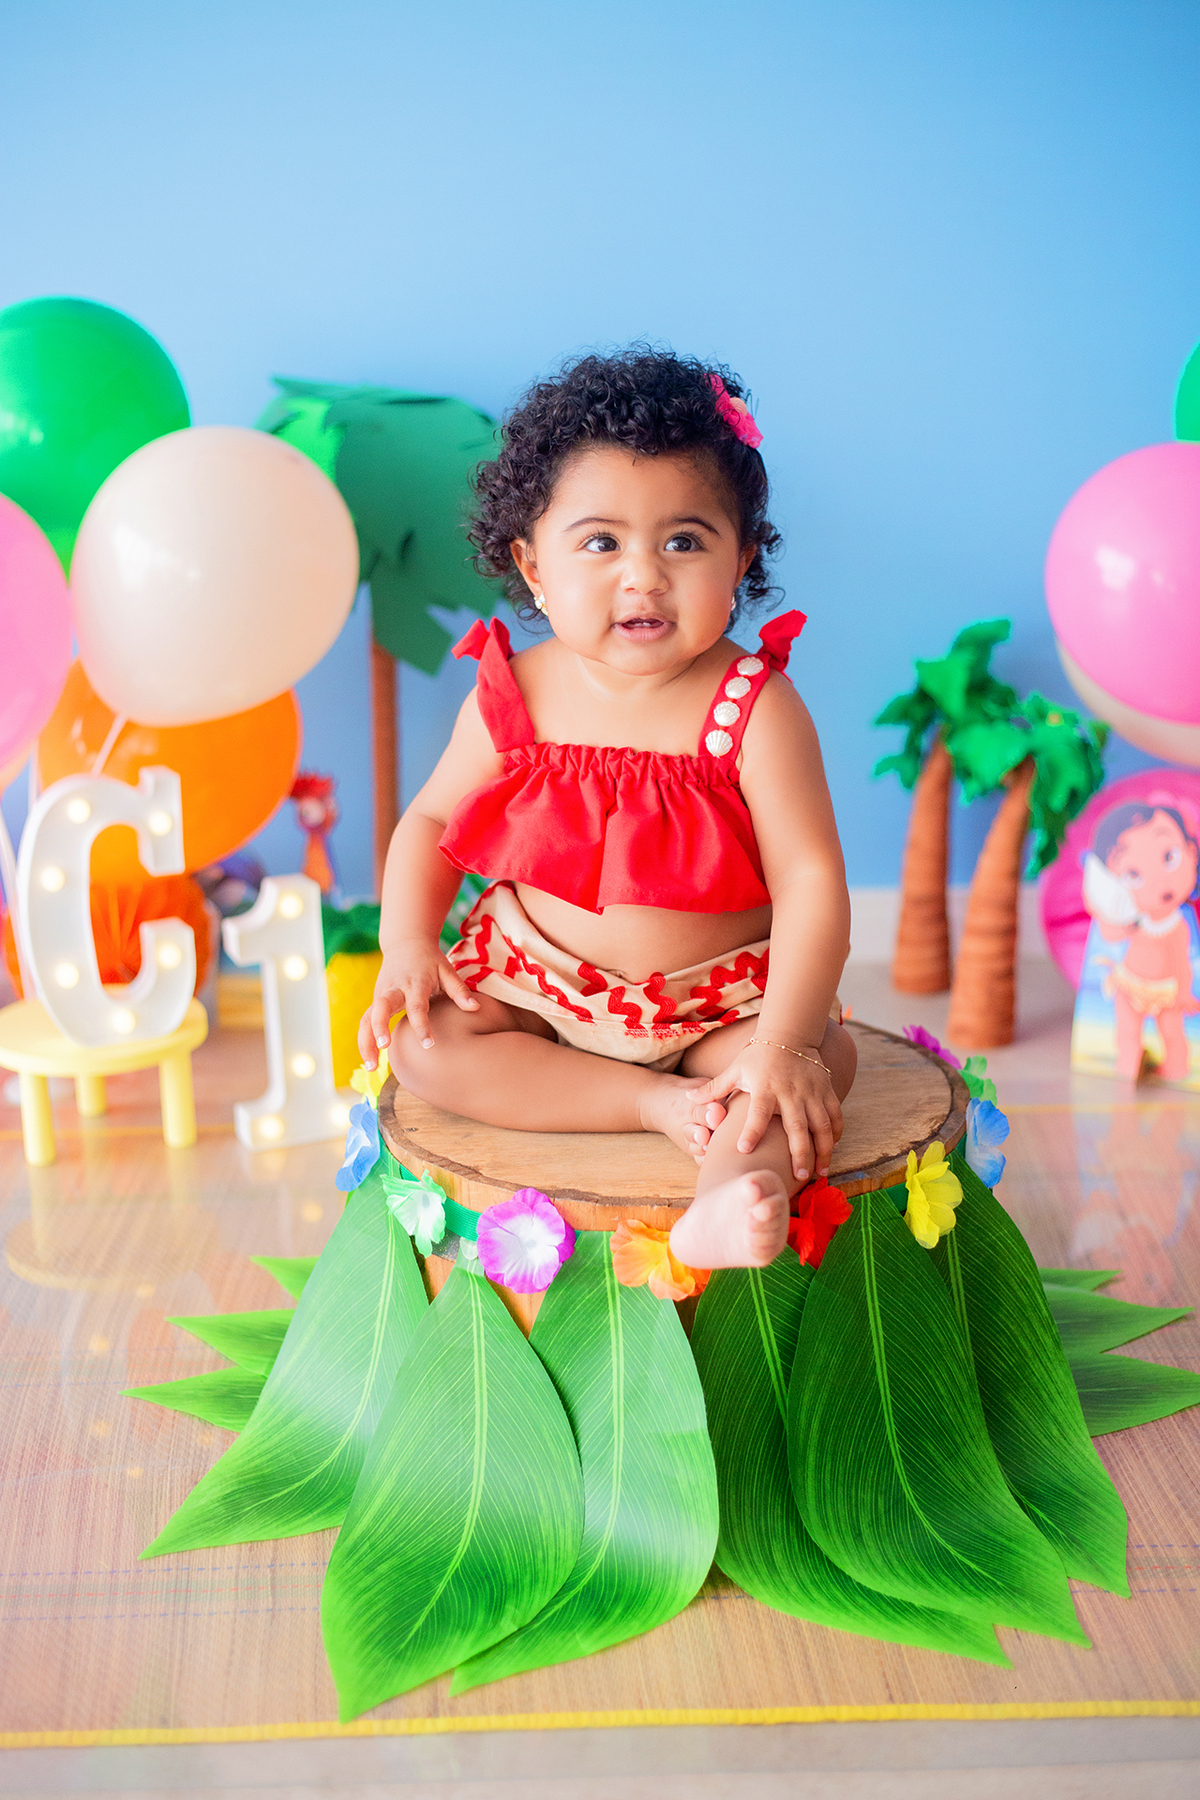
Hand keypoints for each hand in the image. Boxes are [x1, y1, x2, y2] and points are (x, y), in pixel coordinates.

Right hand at [356, 937, 478, 1066]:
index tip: (429, 1045)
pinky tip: (369, 1060)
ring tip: (371, 1067)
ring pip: (367, 1017)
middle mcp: (394, 988)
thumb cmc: (430, 961)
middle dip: (380, 1026)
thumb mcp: (447, 970)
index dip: (421, 1025)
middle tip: (384, 1046)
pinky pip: (365, 1022)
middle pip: (382, 1006)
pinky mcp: (375, 1001)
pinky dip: (364, 1041)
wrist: (406, 943)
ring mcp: (381, 994)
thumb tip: (476, 1008)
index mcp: (415, 982)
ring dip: (366, 1041)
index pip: (417, 1006)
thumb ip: (459, 990)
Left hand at [689, 1037, 842, 1181]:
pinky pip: (835, 1115)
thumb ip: (714, 1088)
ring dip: (823, 1150)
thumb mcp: (735, 1070)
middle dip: (799, 1153)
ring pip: (822, 1125)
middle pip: (796, 1127)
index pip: (757, 1113)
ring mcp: (811, 1092)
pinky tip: (831, 1149)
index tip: (744, 1149)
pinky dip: (836, 1133)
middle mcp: (790, 1093)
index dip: (751, 1131)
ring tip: (820, 1172)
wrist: (789, 1034)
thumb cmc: (758, 1056)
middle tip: (798, 1177)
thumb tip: (688, 1098)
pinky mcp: (826, 1090)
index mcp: (765, 1088)